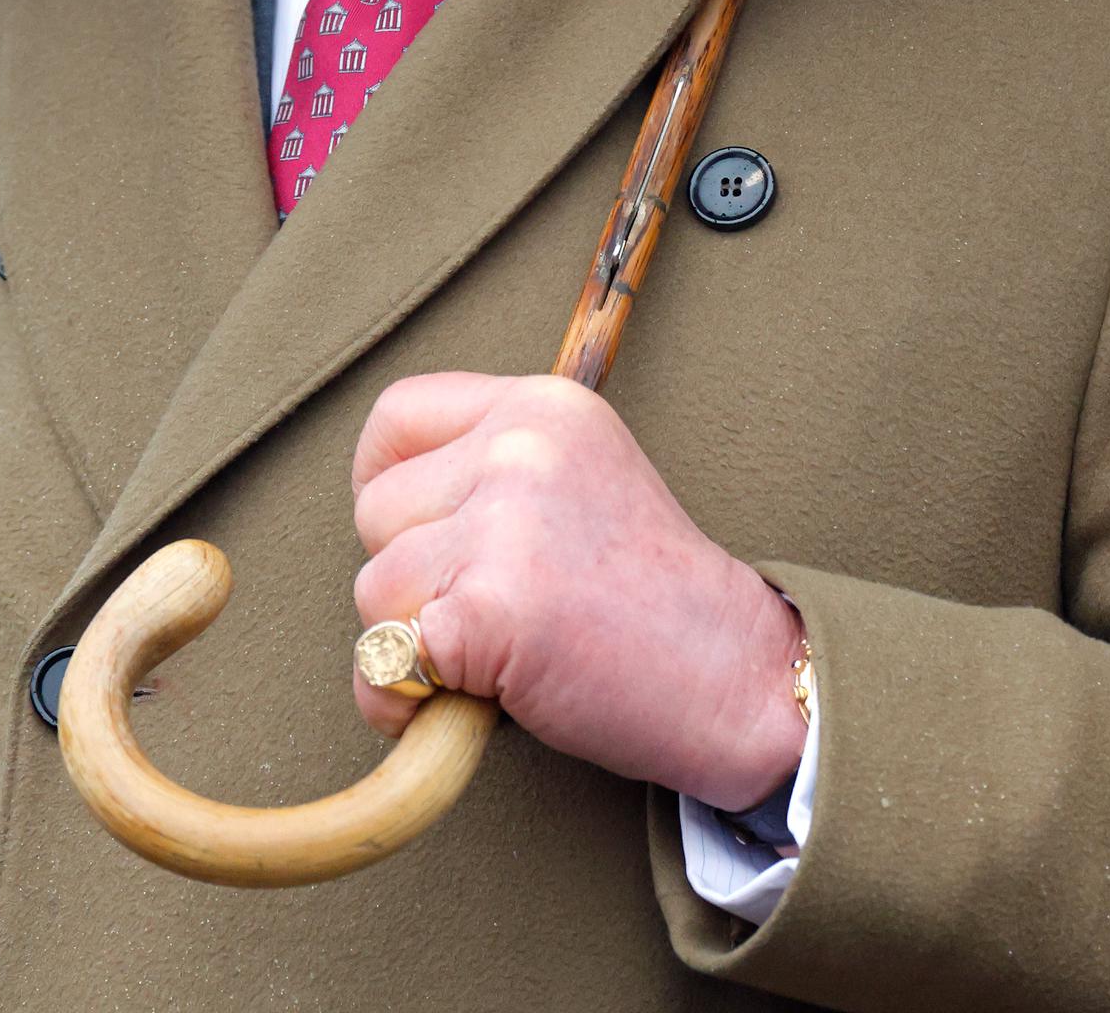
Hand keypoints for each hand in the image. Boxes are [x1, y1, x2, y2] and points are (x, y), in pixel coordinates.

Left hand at [351, 371, 806, 810]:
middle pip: (374, 511)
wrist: (735, 676)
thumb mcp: (579, 477)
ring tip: (504, 652)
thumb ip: (491, 465)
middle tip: (496, 607)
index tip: (417, 534)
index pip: (397, 414)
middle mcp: (519, 447)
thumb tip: (376, 501)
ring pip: (374, 590)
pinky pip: (383, 664)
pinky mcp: (488, 608)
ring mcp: (504, 523)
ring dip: (415, 643)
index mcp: (542, 406)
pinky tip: (476, 703)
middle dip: (411, 575)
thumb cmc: (649, 596)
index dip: (384, 481)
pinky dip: (407, 704)